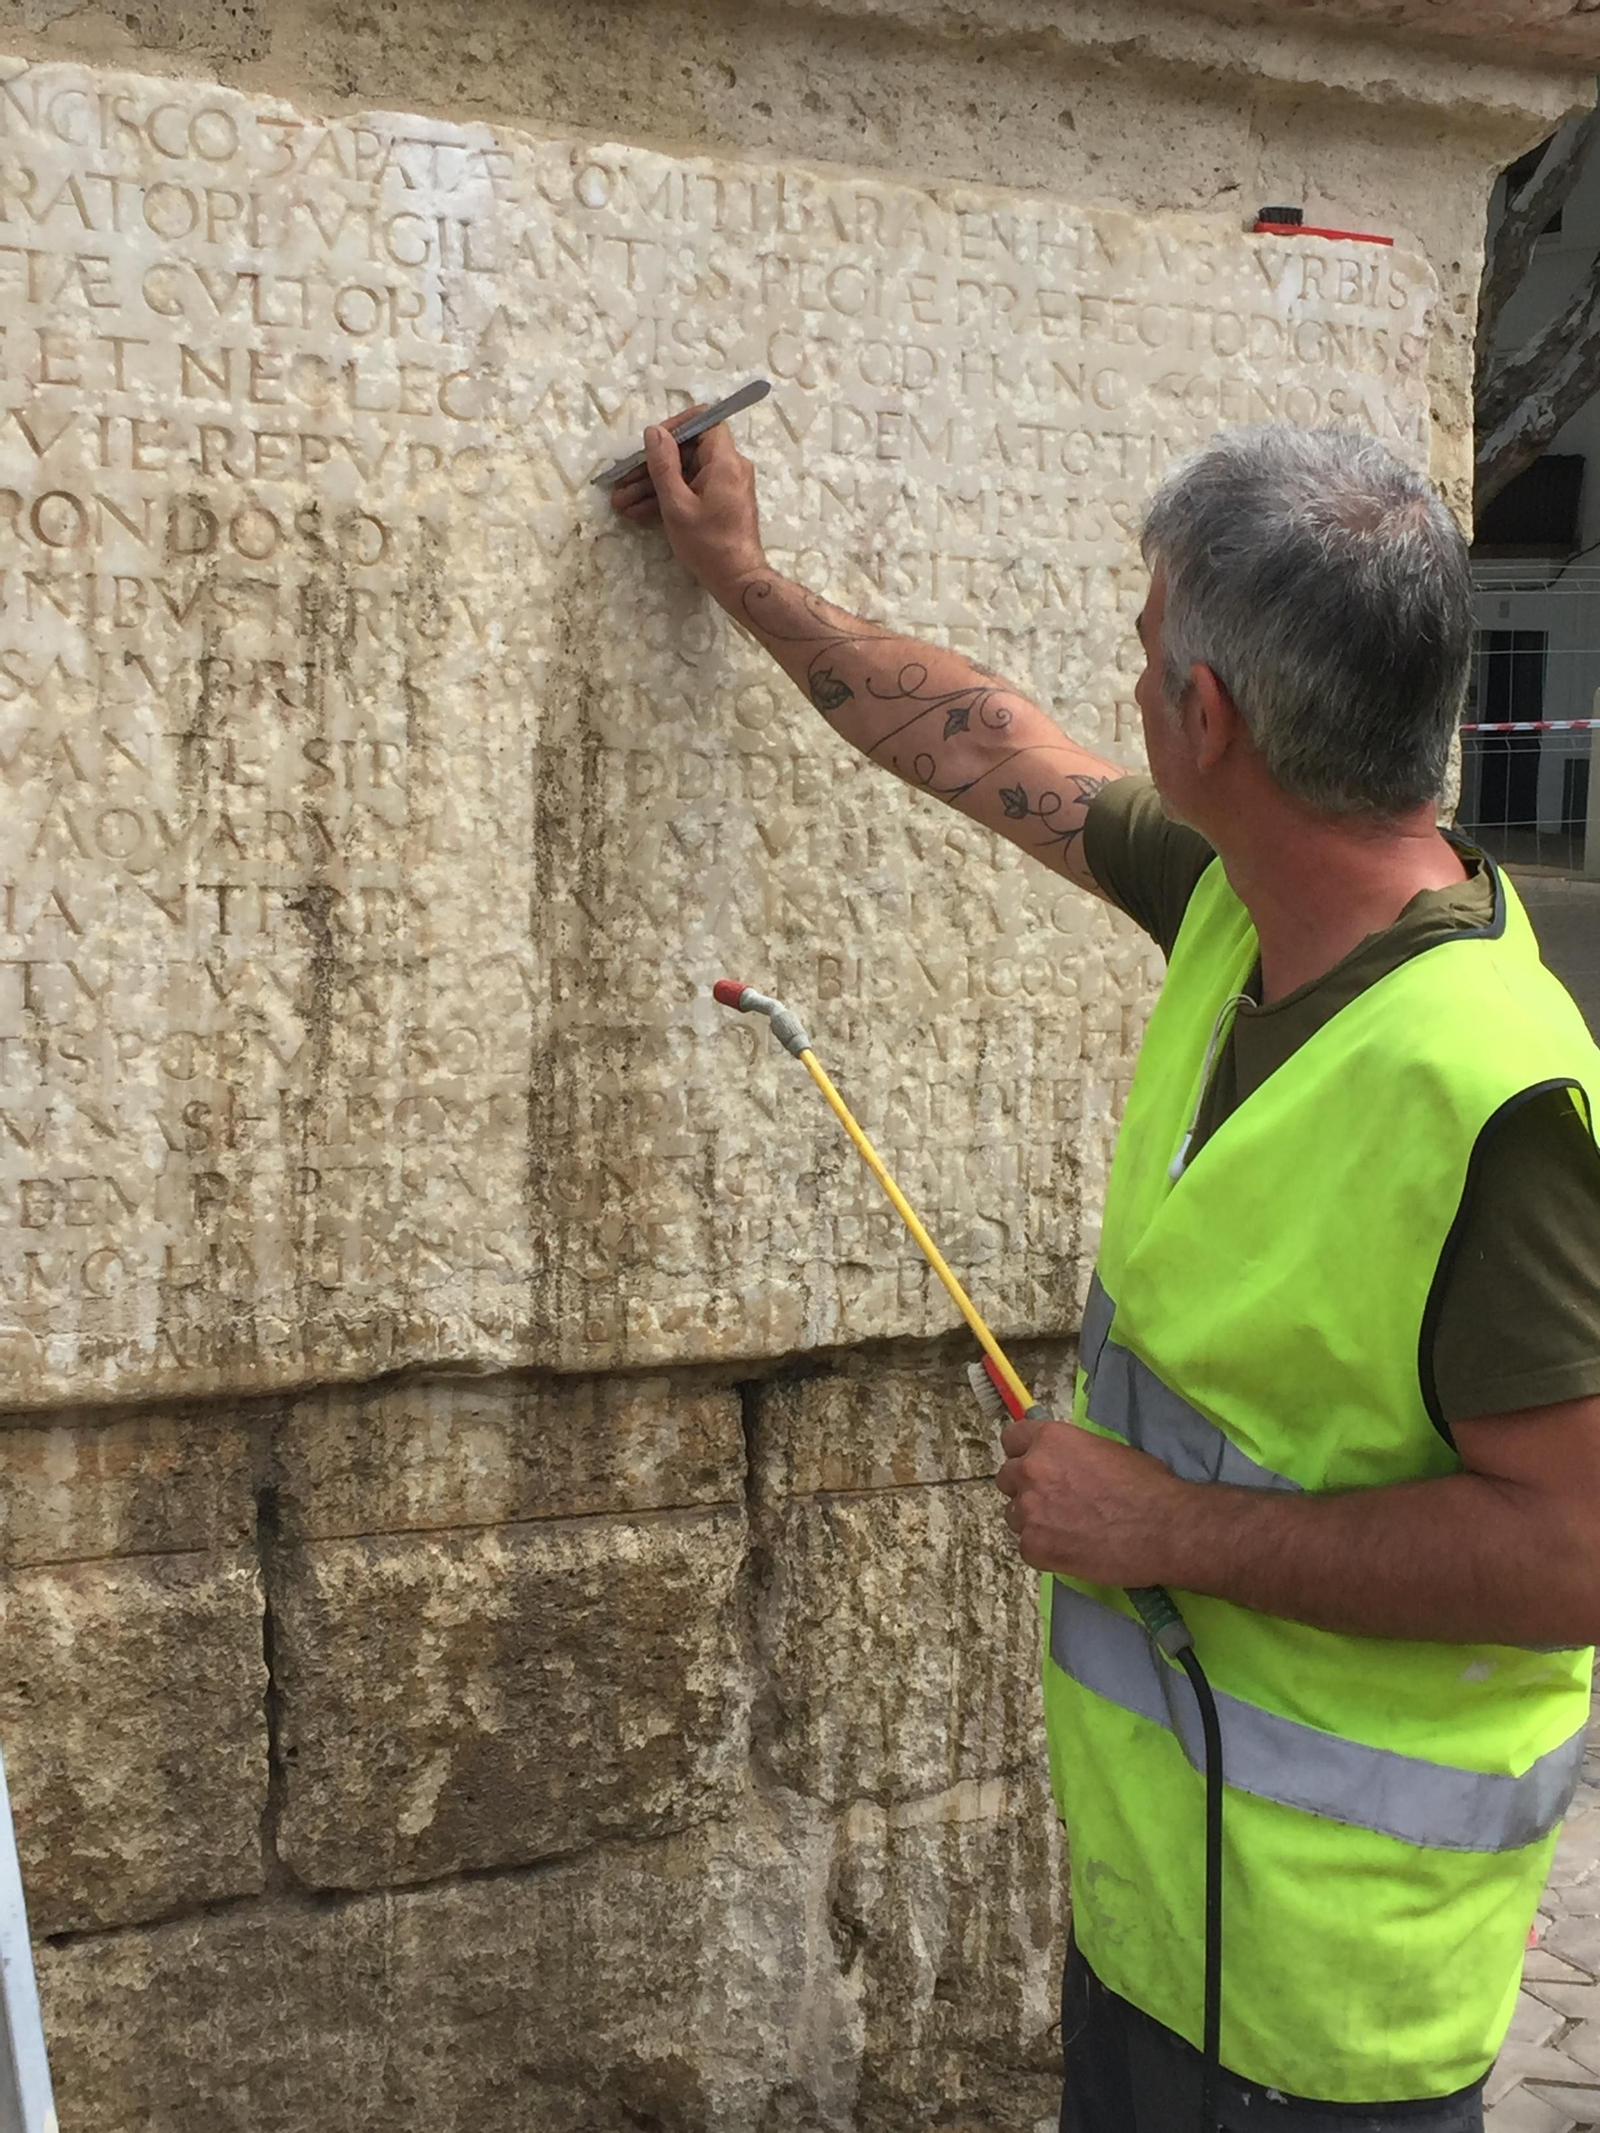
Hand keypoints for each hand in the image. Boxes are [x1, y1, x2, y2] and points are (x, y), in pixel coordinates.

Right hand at [609, 409, 766, 600]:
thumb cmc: (708, 544)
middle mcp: (729, 467)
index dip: (675, 427)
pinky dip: (668, 498)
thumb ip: (663, 465)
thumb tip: (654, 431)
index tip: (651, 444)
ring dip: (652, 486)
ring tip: (621, 502)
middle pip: (687, 450)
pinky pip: (691, 489)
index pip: (704, 421)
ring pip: (684, 473)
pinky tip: (637, 512)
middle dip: (652, 465)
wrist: (737, 580)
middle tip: (622, 481)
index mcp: (724, 461)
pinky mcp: (719, 501)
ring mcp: (724, 485)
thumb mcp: (677, 505)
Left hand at [995, 1416, 1185, 1583]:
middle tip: (1053, 1501)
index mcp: (1050, 1439)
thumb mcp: (1105, 1450)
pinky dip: (1044, 1548)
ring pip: (1013, 1514)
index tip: (1035, 1463)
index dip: (1023, 1452)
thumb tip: (1065, 1463)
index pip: (1011, 1439)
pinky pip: (1026, 1546)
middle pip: (1006, 1477)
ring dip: (1033, 1520)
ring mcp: (1029, 1510)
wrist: (1162, 1528)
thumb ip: (1072, 1454)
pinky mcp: (1034, 1547)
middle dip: (1025, 1487)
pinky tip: (1071, 1549)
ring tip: (1066, 1529)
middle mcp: (1031, 1470)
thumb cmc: (1146, 1485)